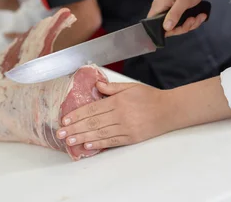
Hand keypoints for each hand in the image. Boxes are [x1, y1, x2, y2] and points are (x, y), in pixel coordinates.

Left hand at [56, 81, 172, 150]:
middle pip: (93, 122)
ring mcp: (126, 127)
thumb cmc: (149, 96)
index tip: (65, 118)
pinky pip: (112, 141)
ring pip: (100, 133)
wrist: (168, 110)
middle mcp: (120, 114)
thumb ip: (112, 88)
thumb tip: (96, 86)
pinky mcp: (131, 137)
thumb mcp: (130, 86)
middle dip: (75, 127)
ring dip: (82, 137)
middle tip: (61, 132)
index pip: (93, 108)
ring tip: (70, 141)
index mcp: (118, 100)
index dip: (77, 114)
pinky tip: (88, 145)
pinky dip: (99, 143)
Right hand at [148, 0, 207, 35]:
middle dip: (183, 27)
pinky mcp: (178, 12)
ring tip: (199, 16)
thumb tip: (165, 28)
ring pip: (177, 27)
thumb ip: (174, 14)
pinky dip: (192, 21)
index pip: (153, 24)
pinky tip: (200, 15)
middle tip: (193, 20)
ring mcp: (170, 11)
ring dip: (190, 24)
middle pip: (168, 28)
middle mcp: (162, 9)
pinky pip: (183, 23)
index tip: (179, 28)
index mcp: (159, 5)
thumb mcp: (183, 1)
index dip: (164, 30)